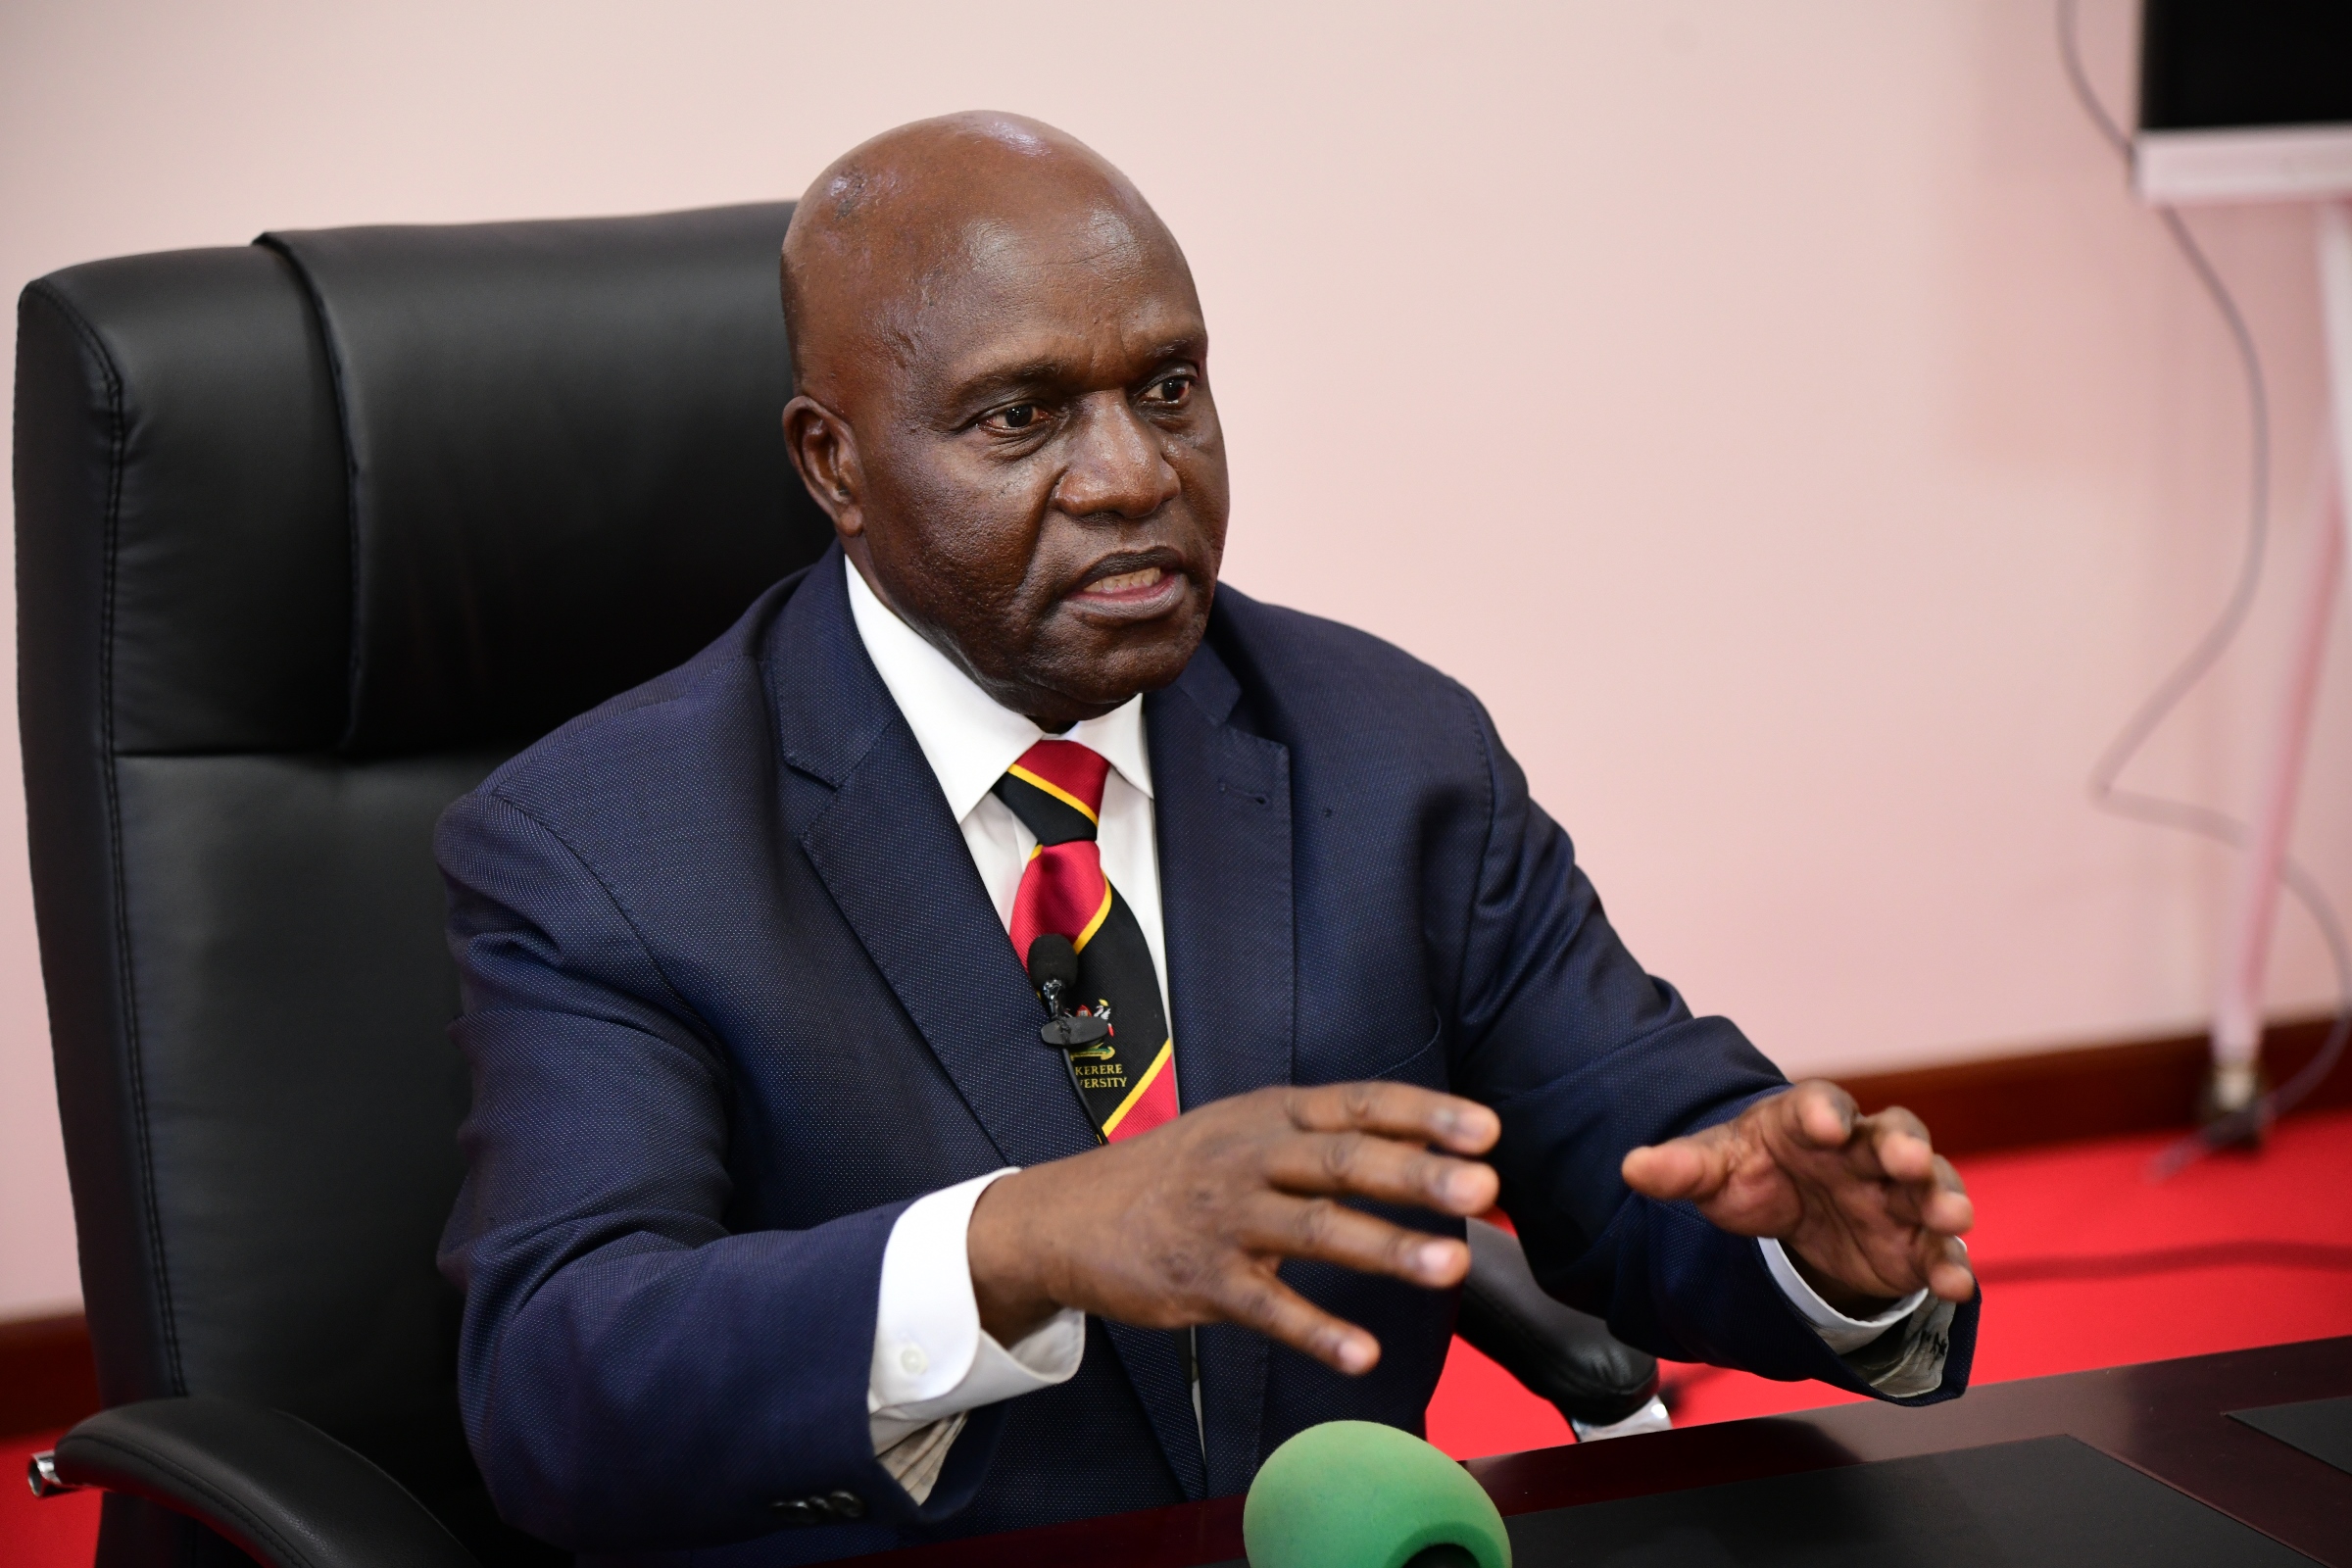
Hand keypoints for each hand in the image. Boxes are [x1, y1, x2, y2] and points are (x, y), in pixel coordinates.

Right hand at [966, 1083, 1499, 1374]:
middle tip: (1481, 1188)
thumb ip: (1324, 1142)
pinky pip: (1267, 1308)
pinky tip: (1363, 1353)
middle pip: (1342, 1160)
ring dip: (1386, 1246)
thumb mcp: (1244, 1130)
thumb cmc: (1177, 1173)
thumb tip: (1427, 1152)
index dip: (1423, 1114)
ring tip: (1448, 1266)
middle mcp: (1250, 1158)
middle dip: (1416, 1173)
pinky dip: (1317, 1333)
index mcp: (1270, 1116)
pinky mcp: (1201, 1281)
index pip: (1357, 1105)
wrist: (1066, 1216)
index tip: (1485, 1130)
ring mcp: (1225, 1219)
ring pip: (1314, 1229)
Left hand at [1619, 1080, 1974, 1315]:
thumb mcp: (1715, 1171)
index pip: (1822, 1104)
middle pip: (1892, 1137)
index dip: (1823, 1112)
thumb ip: (1681, 1169)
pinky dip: (1952, 1264)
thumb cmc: (1757, 1176)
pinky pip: (1939, 1250)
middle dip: (1903, 1148)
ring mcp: (1895, 1194)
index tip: (1823, 1125)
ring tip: (1950, 1217)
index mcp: (1811, 1121)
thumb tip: (1633, 1167)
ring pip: (1929, 1187)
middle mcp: (1864, 1150)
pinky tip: (1956, 1285)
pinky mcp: (1913, 1242)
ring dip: (1942, 1199)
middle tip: (1907, 1160)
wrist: (1792, 1217)